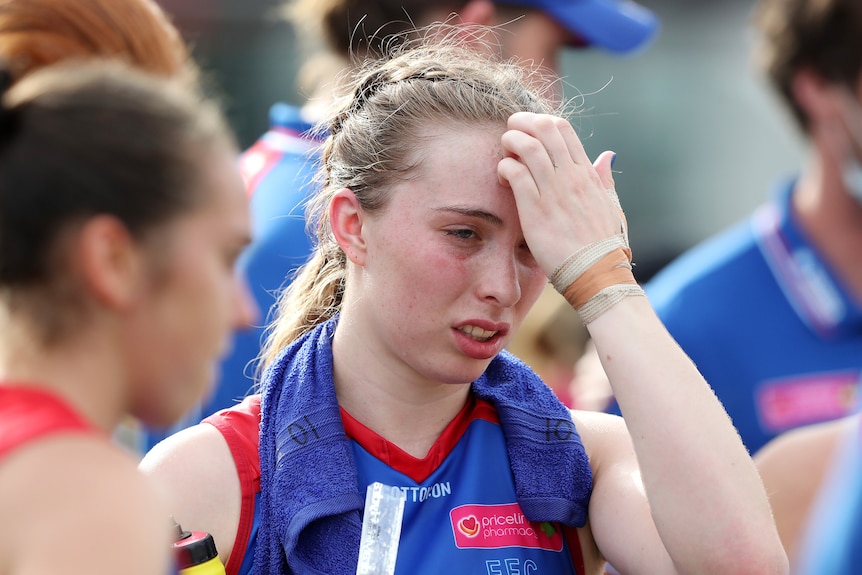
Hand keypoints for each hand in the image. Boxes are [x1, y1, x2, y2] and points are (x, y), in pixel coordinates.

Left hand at [497, 112, 620, 276]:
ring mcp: (554, 191)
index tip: (528, 132)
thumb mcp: (611, 205)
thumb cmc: (604, 244)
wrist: (598, 273)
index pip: (562, 128)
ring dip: (510, 142)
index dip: (539, 122)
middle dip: (521, 123)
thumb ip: (605, 178)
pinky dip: (504, 168)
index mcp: (587, 173)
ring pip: (528, 145)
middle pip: (544, 127)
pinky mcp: (536, 210)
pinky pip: (515, 173)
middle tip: (510, 134)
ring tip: (505, 154)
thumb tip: (608, 155)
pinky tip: (502, 178)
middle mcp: (571, 176)